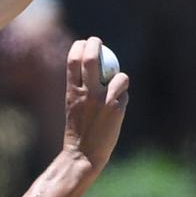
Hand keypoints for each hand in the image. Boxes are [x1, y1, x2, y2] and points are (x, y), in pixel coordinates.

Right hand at [63, 36, 128, 172]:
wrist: (82, 154)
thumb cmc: (77, 132)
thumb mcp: (73, 106)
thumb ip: (80, 89)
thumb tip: (88, 71)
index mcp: (71, 91)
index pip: (73, 60)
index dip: (79, 47)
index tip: (83, 43)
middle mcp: (86, 92)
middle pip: (91, 58)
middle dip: (95, 44)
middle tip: (98, 41)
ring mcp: (101, 100)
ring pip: (117, 75)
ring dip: (119, 76)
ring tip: (118, 81)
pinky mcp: (115, 108)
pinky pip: (124, 92)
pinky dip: (123, 93)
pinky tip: (120, 101)